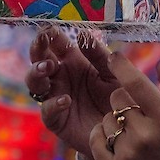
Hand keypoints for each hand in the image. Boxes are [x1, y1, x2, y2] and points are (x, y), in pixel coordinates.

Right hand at [25, 26, 119, 159]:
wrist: (124, 130)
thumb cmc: (119, 97)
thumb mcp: (112, 72)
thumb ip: (98, 54)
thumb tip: (82, 34)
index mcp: (73, 62)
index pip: (56, 45)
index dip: (50, 36)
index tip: (48, 28)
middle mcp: (60, 78)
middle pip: (40, 60)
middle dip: (37, 50)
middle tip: (41, 42)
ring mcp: (55, 98)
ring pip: (35, 83)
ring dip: (36, 73)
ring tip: (47, 67)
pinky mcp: (57, 120)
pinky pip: (48, 111)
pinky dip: (54, 104)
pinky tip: (66, 99)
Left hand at [89, 51, 159, 159]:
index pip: (135, 83)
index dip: (121, 66)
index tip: (114, 56)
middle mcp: (145, 135)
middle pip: (117, 99)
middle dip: (125, 99)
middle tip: (139, 113)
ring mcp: (127, 154)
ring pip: (107, 118)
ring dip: (116, 120)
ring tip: (134, 133)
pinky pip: (97, 138)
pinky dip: (104, 135)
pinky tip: (119, 141)